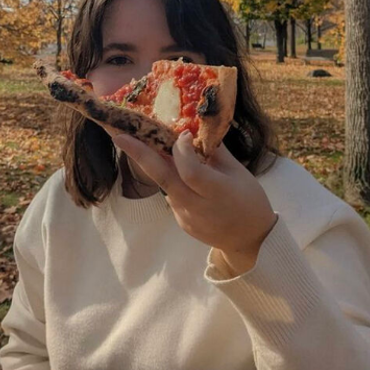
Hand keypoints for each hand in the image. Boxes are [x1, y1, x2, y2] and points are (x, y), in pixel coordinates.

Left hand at [112, 131, 276, 273]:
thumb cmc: (250, 201)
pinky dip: (171, 181)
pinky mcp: (181, 223)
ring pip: (165, 186)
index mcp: (217, 191)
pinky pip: (172, 196)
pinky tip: (177, 172)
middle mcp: (197, 206)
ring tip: (145, 145)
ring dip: (154, 165)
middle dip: (139, 155)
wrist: (250, 240)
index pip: (190, 170)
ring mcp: (186, 217)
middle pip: (163, 178)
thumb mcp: (240, 173)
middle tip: (120, 136)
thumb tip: (197, 129)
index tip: (183, 133)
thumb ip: (216, 152)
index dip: (182, 150)